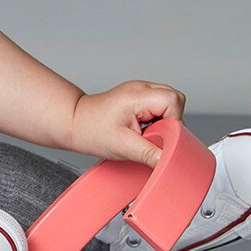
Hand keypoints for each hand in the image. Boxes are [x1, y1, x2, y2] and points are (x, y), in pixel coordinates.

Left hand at [68, 81, 186, 167]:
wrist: (75, 123)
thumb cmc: (92, 131)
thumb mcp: (124, 147)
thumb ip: (151, 154)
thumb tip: (171, 163)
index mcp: (137, 95)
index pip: (173, 101)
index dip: (173, 122)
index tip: (160, 136)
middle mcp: (140, 87)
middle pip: (175, 99)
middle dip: (171, 121)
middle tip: (153, 135)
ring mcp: (139, 90)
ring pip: (170, 102)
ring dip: (164, 120)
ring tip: (146, 131)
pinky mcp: (138, 97)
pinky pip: (160, 106)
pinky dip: (158, 119)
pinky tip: (144, 128)